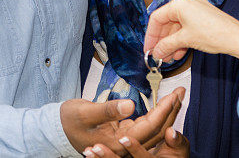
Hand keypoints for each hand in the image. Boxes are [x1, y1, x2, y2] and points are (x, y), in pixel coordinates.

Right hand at [62, 88, 183, 153]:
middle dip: (171, 111)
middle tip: (182, 92)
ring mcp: (125, 141)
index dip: (163, 111)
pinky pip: (145, 126)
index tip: (174, 96)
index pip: (148, 126)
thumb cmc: (68, 121)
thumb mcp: (85, 112)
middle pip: (156, 130)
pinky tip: (161, 106)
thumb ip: (108, 110)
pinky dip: (156, 115)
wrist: (57, 130)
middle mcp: (125, 145)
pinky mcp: (123, 135)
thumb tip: (130, 105)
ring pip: (153, 128)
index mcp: (118, 142)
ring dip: (166, 113)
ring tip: (176, 97)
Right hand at [144, 0, 238, 62]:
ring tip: (169, 57)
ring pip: (177, 27)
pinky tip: (180, 52)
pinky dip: (182, 40)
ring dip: (172, 42)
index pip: (157, 18)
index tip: (148, 48)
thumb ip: (166, 45)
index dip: (151, 35)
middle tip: (158, 54)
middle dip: (162, 40)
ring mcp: (196, 9)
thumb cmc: (215, 34)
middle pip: (167, 23)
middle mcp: (187, 3)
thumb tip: (156, 52)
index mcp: (180, 3)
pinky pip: (187, 27)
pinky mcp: (204, 17)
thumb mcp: (185, 40)